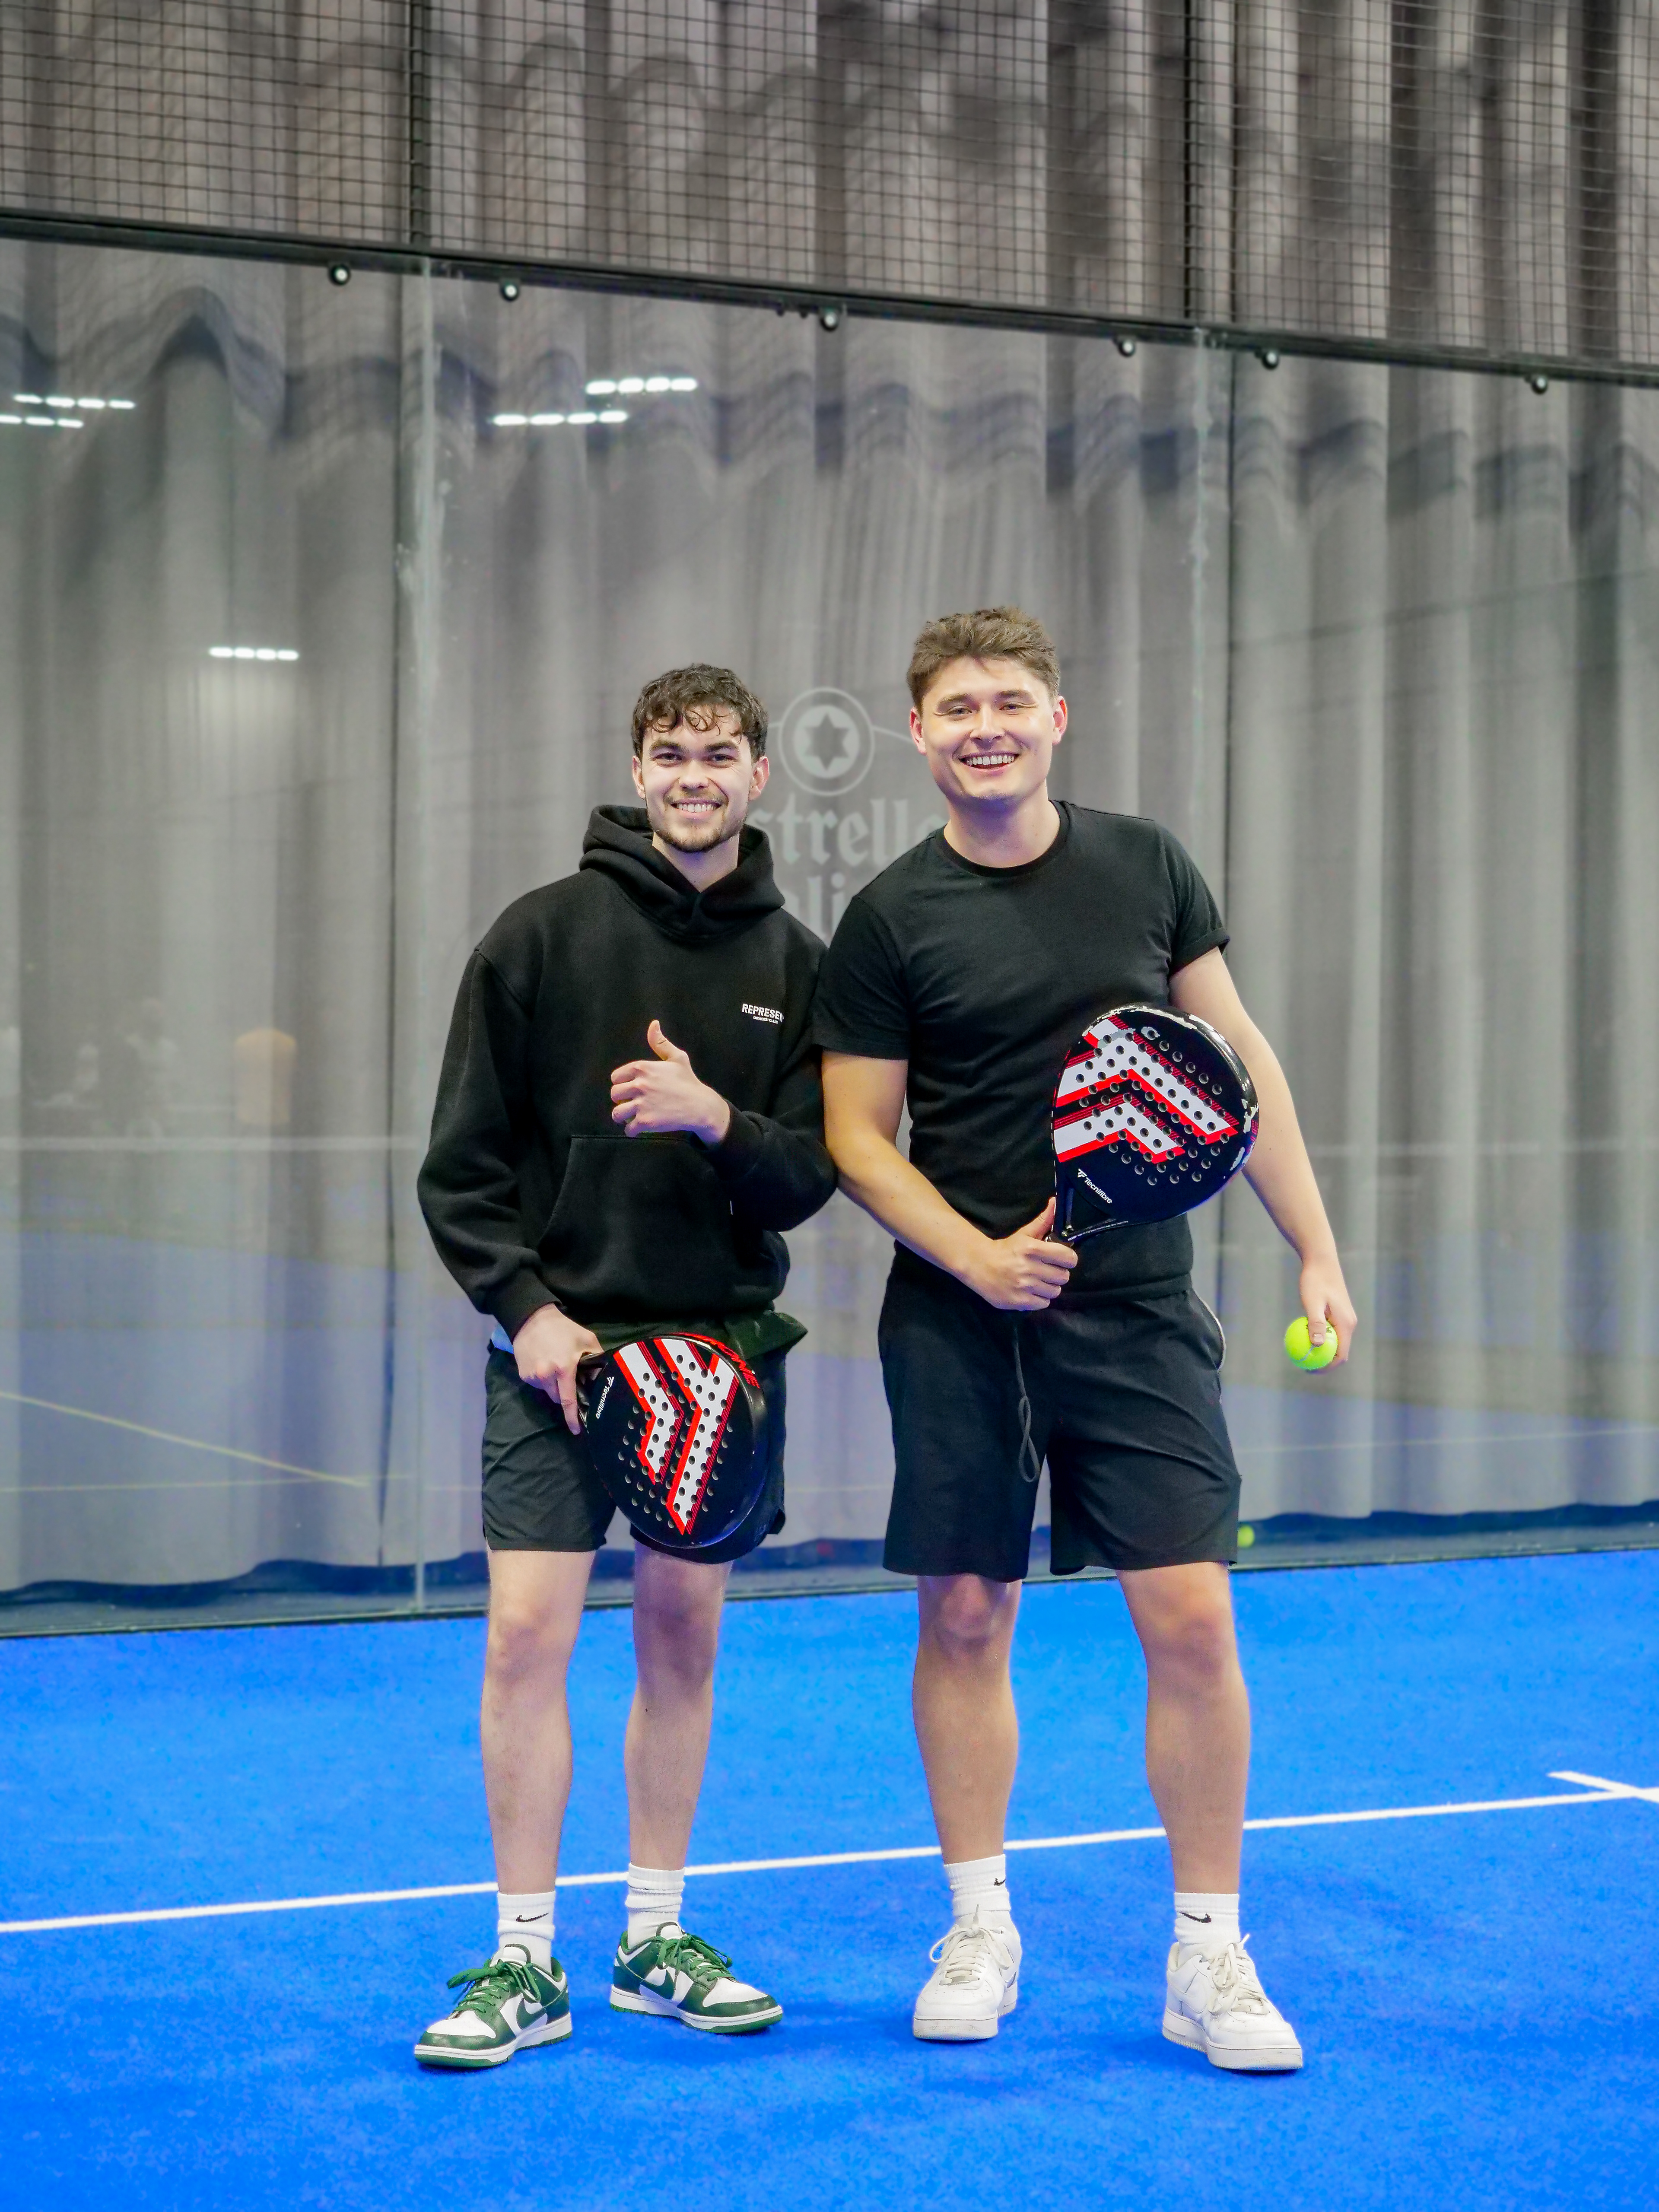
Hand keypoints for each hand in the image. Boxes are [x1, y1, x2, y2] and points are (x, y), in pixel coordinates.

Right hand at [512, 1304, 603, 1433]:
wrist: (531, 1318)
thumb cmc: (563, 1329)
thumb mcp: (586, 1339)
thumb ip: (596, 1358)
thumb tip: (602, 1377)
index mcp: (563, 1368)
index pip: (569, 1400)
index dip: (573, 1417)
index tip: (577, 1430)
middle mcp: (546, 1375)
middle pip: (558, 1397)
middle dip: (565, 1393)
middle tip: (570, 1379)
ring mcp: (532, 1376)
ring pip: (547, 1391)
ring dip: (554, 1385)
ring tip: (556, 1366)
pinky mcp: (523, 1375)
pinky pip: (538, 1384)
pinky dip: (544, 1379)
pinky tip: (545, 1364)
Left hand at [610, 1020, 731, 1144]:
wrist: (701, 1106)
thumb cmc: (688, 1081)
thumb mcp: (676, 1058)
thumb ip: (660, 1043)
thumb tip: (653, 1024)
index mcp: (642, 1068)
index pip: (616, 1077)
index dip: (623, 1084)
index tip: (633, 1089)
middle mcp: (639, 1085)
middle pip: (614, 1095)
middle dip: (622, 1101)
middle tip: (634, 1104)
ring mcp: (642, 1104)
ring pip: (617, 1113)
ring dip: (623, 1117)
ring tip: (633, 1117)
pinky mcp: (646, 1122)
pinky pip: (628, 1129)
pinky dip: (632, 1131)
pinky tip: (641, 1127)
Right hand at [959, 1198, 1078, 1311]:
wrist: (978, 1265)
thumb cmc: (1005, 1249)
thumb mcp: (1024, 1234)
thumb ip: (1043, 1220)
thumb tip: (1056, 1202)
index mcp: (1032, 1249)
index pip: (1068, 1258)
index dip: (1068, 1259)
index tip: (1062, 1259)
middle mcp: (1029, 1268)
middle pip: (1063, 1277)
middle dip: (1057, 1273)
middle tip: (1047, 1271)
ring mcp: (1024, 1287)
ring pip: (1055, 1291)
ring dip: (1049, 1287)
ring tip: (1039, 1282)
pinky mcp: (1019, 1301)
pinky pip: (1043, 1303)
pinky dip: (1040, 1299)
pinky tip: (1031, 1291)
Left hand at [1298, 1254, 1357, 1369]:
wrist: (1321, 1262)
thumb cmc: (1315, 1280)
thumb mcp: (1312, 1302)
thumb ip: (1316, 1323)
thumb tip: (1317, 1345)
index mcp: (1346, 1324)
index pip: (1341, 1355)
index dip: (1327, 1367)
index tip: (1309, 1369)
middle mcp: (1349, 1323)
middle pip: (1339, 1351)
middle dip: (1324, 1362)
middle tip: (1304, 1365)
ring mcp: (1344, 1319)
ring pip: (1335, 1342)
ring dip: (1321, 1350)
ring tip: (1302, 1354)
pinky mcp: (1338, 1314)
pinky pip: (1330, 1332)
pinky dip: (1319, 1338)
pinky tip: (1303, 1338)